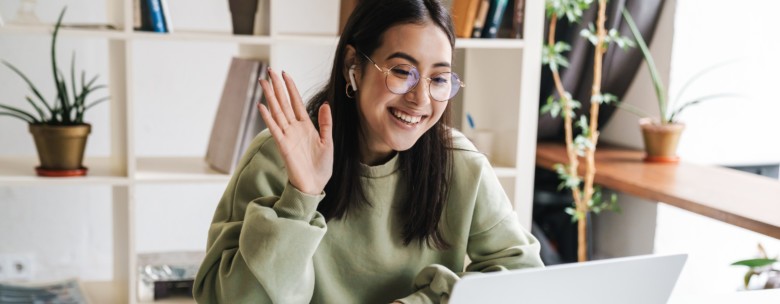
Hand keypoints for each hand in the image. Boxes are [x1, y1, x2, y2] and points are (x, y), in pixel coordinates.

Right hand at [257, 68, 332, 194]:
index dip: (291, 88)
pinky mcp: (283, 146)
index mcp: (306, 126)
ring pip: (277, 112)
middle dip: (277, 87)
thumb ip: (325, 123)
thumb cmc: (321, 166)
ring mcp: (287, 136)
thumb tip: (325, 104)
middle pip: (284, 103)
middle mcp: (294, 128)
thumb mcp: (327, 141)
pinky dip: (268, 118)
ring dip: (270, 97)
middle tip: (270, 70)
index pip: (296, 102)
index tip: (285, 73)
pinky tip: (262, 106)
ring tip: (263, 82)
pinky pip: (274, 129)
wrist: (315, 185)